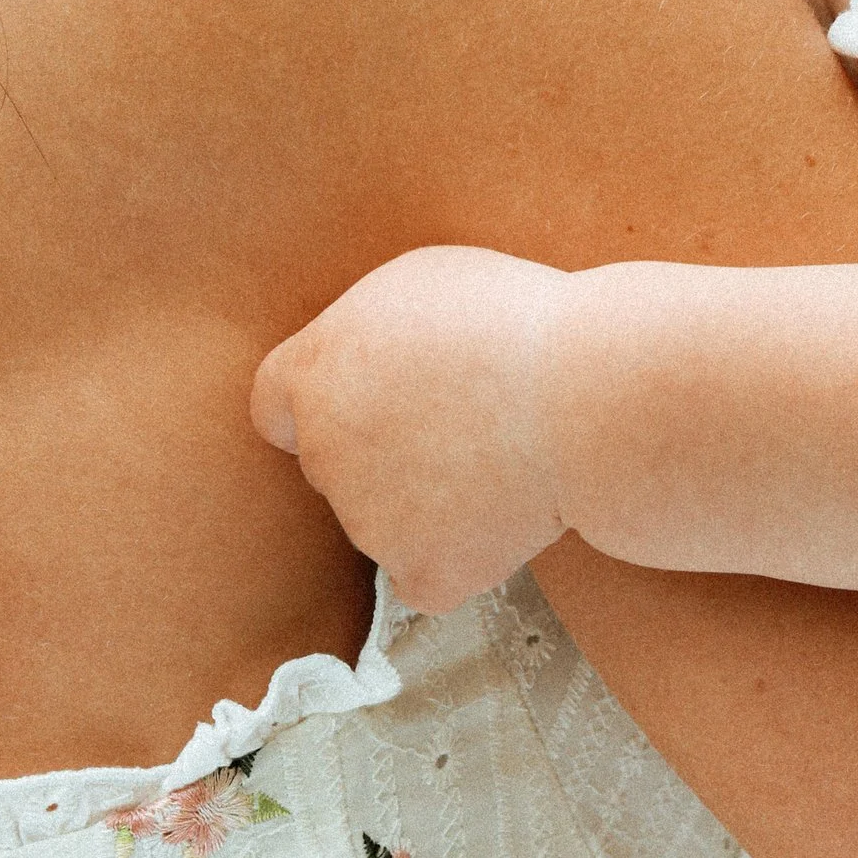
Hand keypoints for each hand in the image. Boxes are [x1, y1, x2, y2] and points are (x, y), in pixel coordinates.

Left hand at [251, 245, 567, 612]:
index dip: (320, 404)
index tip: (365, 401)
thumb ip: (365, 336)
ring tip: (500, 456)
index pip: (275, 407)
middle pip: (335, 463)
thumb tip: (364, 367)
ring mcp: (368, 523)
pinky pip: (426, 573)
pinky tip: (499, 518)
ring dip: (426, 500)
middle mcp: (326, 454)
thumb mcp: (415, 284)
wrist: (582, 397)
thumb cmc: (512, 321)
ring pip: (385, 518)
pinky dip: (457, 557)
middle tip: (460, 422)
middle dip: (381, 449)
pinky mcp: (423, 571)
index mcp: (316, 375)